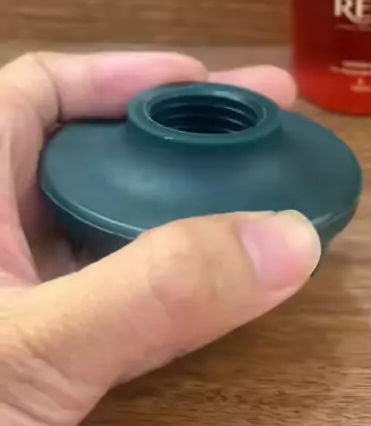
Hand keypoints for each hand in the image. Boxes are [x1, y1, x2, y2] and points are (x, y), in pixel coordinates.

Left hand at [0, 51, 319, 425]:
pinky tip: (205, 278)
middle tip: (256, 122)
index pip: (39, 91)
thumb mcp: (31, 351)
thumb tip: (287, 238)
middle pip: (84, 150)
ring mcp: (8, 290)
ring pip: (97, 221)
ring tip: (247, 190)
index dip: (122, 74)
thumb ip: (154, 294)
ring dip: (170, 203)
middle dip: (172, 132)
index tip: (203, 83)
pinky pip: (102, 286)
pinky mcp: (26, 345)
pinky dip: (155, 273)